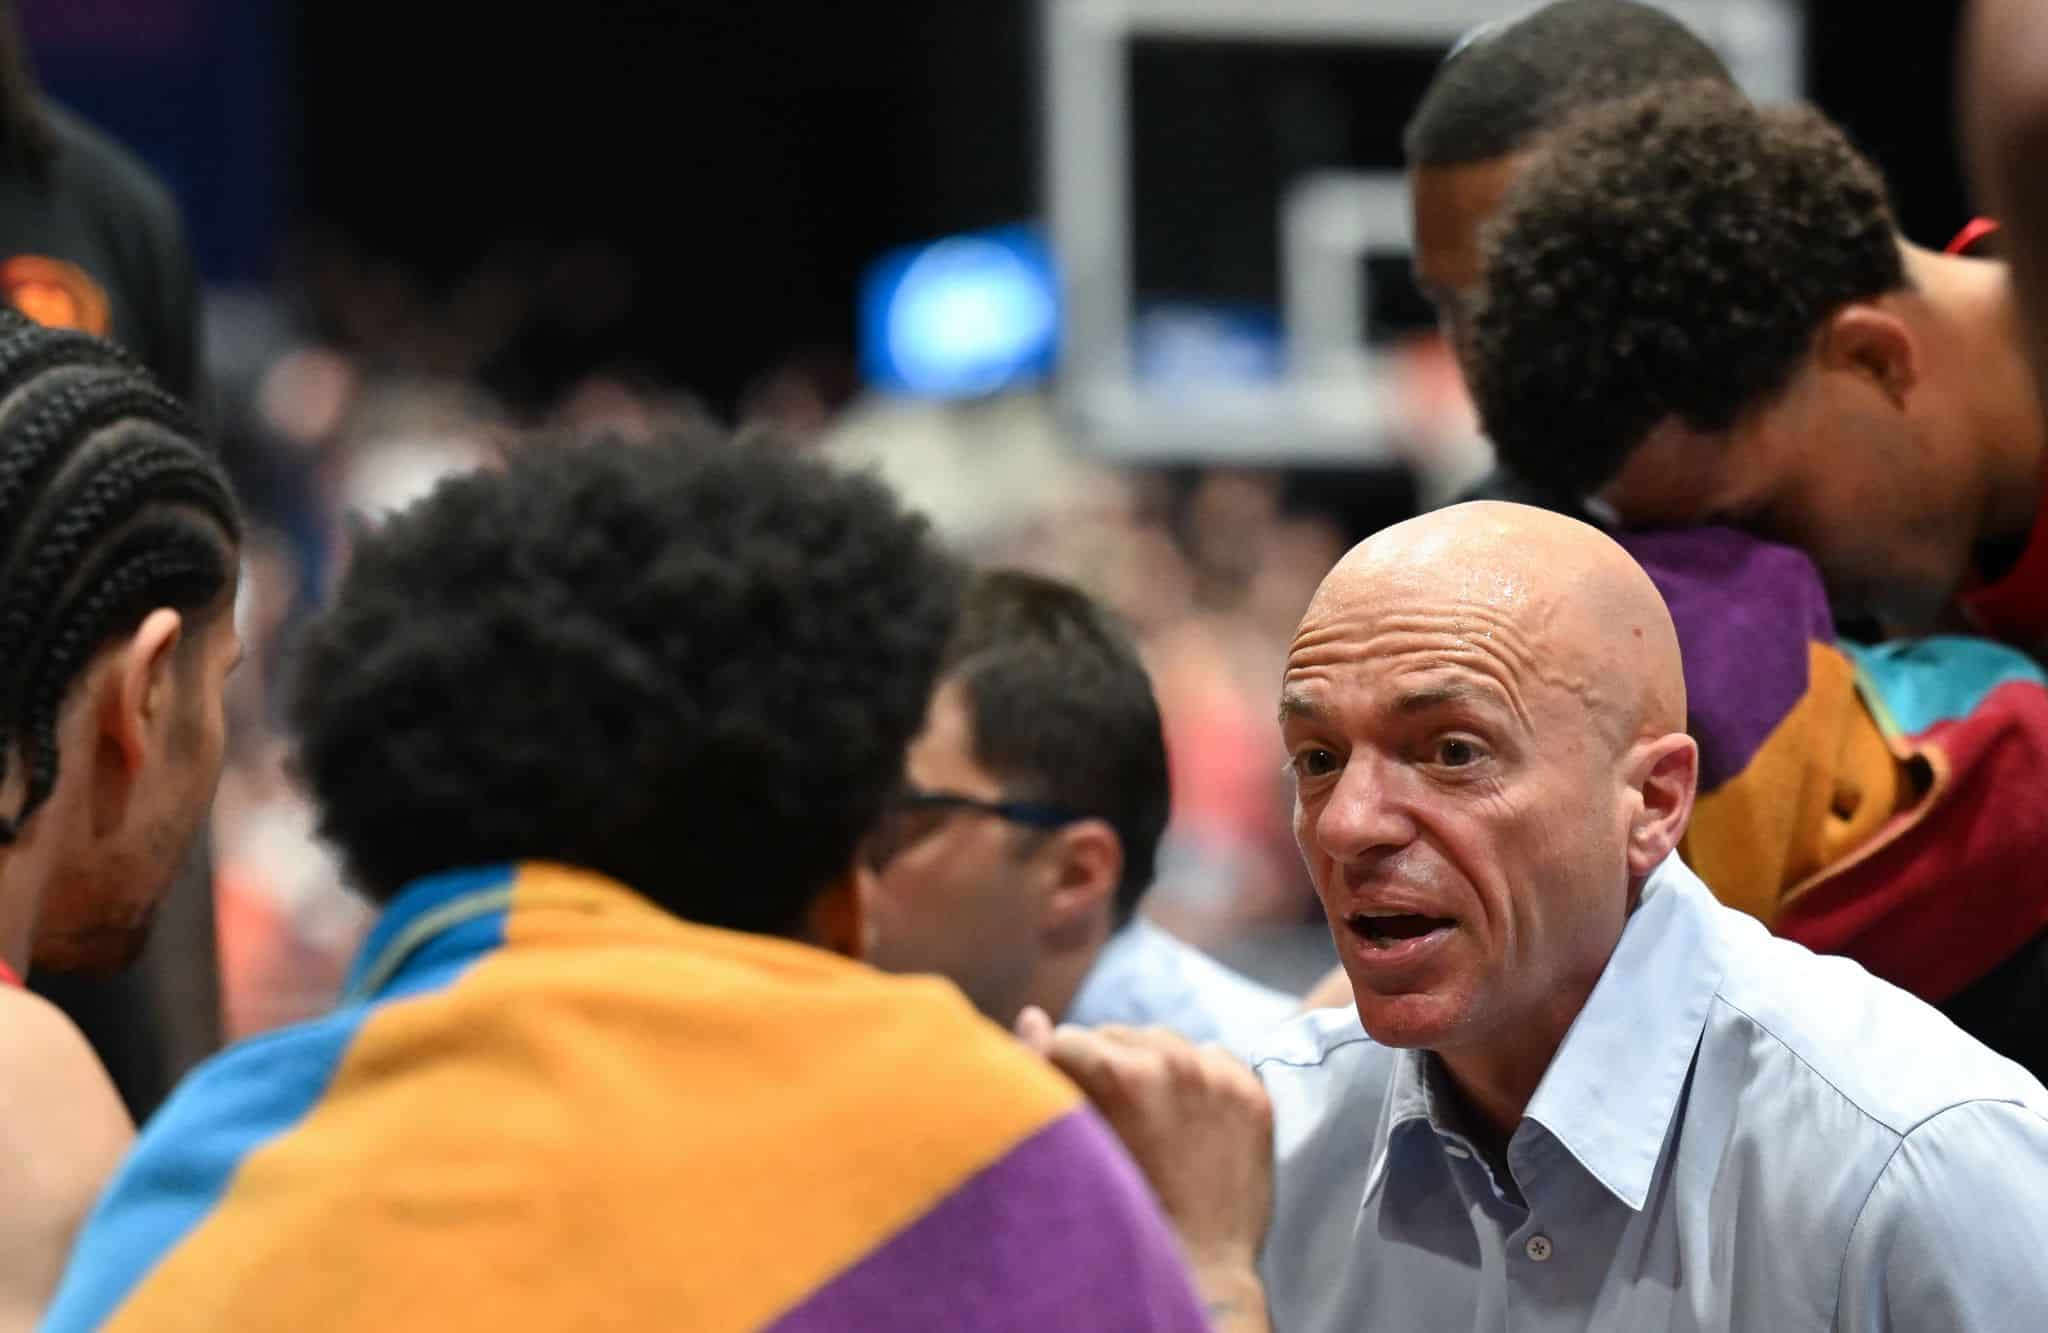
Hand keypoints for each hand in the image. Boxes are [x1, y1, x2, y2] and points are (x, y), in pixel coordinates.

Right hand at [1015, 1007, 1274, 1275]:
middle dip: (1105, 1066)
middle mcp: (1172, 1063)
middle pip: (1116, 1035)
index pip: (1069, 1041)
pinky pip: (1212, 1056)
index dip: (1057, 1071)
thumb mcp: (1072, 1144)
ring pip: (1164, 1041)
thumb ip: (1042, 1072)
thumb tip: (1032, 1016)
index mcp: (1118, 1073)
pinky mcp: (1252, 1094)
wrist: (1198, 1271)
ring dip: (1150, 1066)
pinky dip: (1197, 1077)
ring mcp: (1219, 1077)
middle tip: (1107, 1114)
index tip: (1063, 1099)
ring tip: (1146, 1114)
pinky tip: (1185, 1117)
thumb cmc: (1118, 1212)